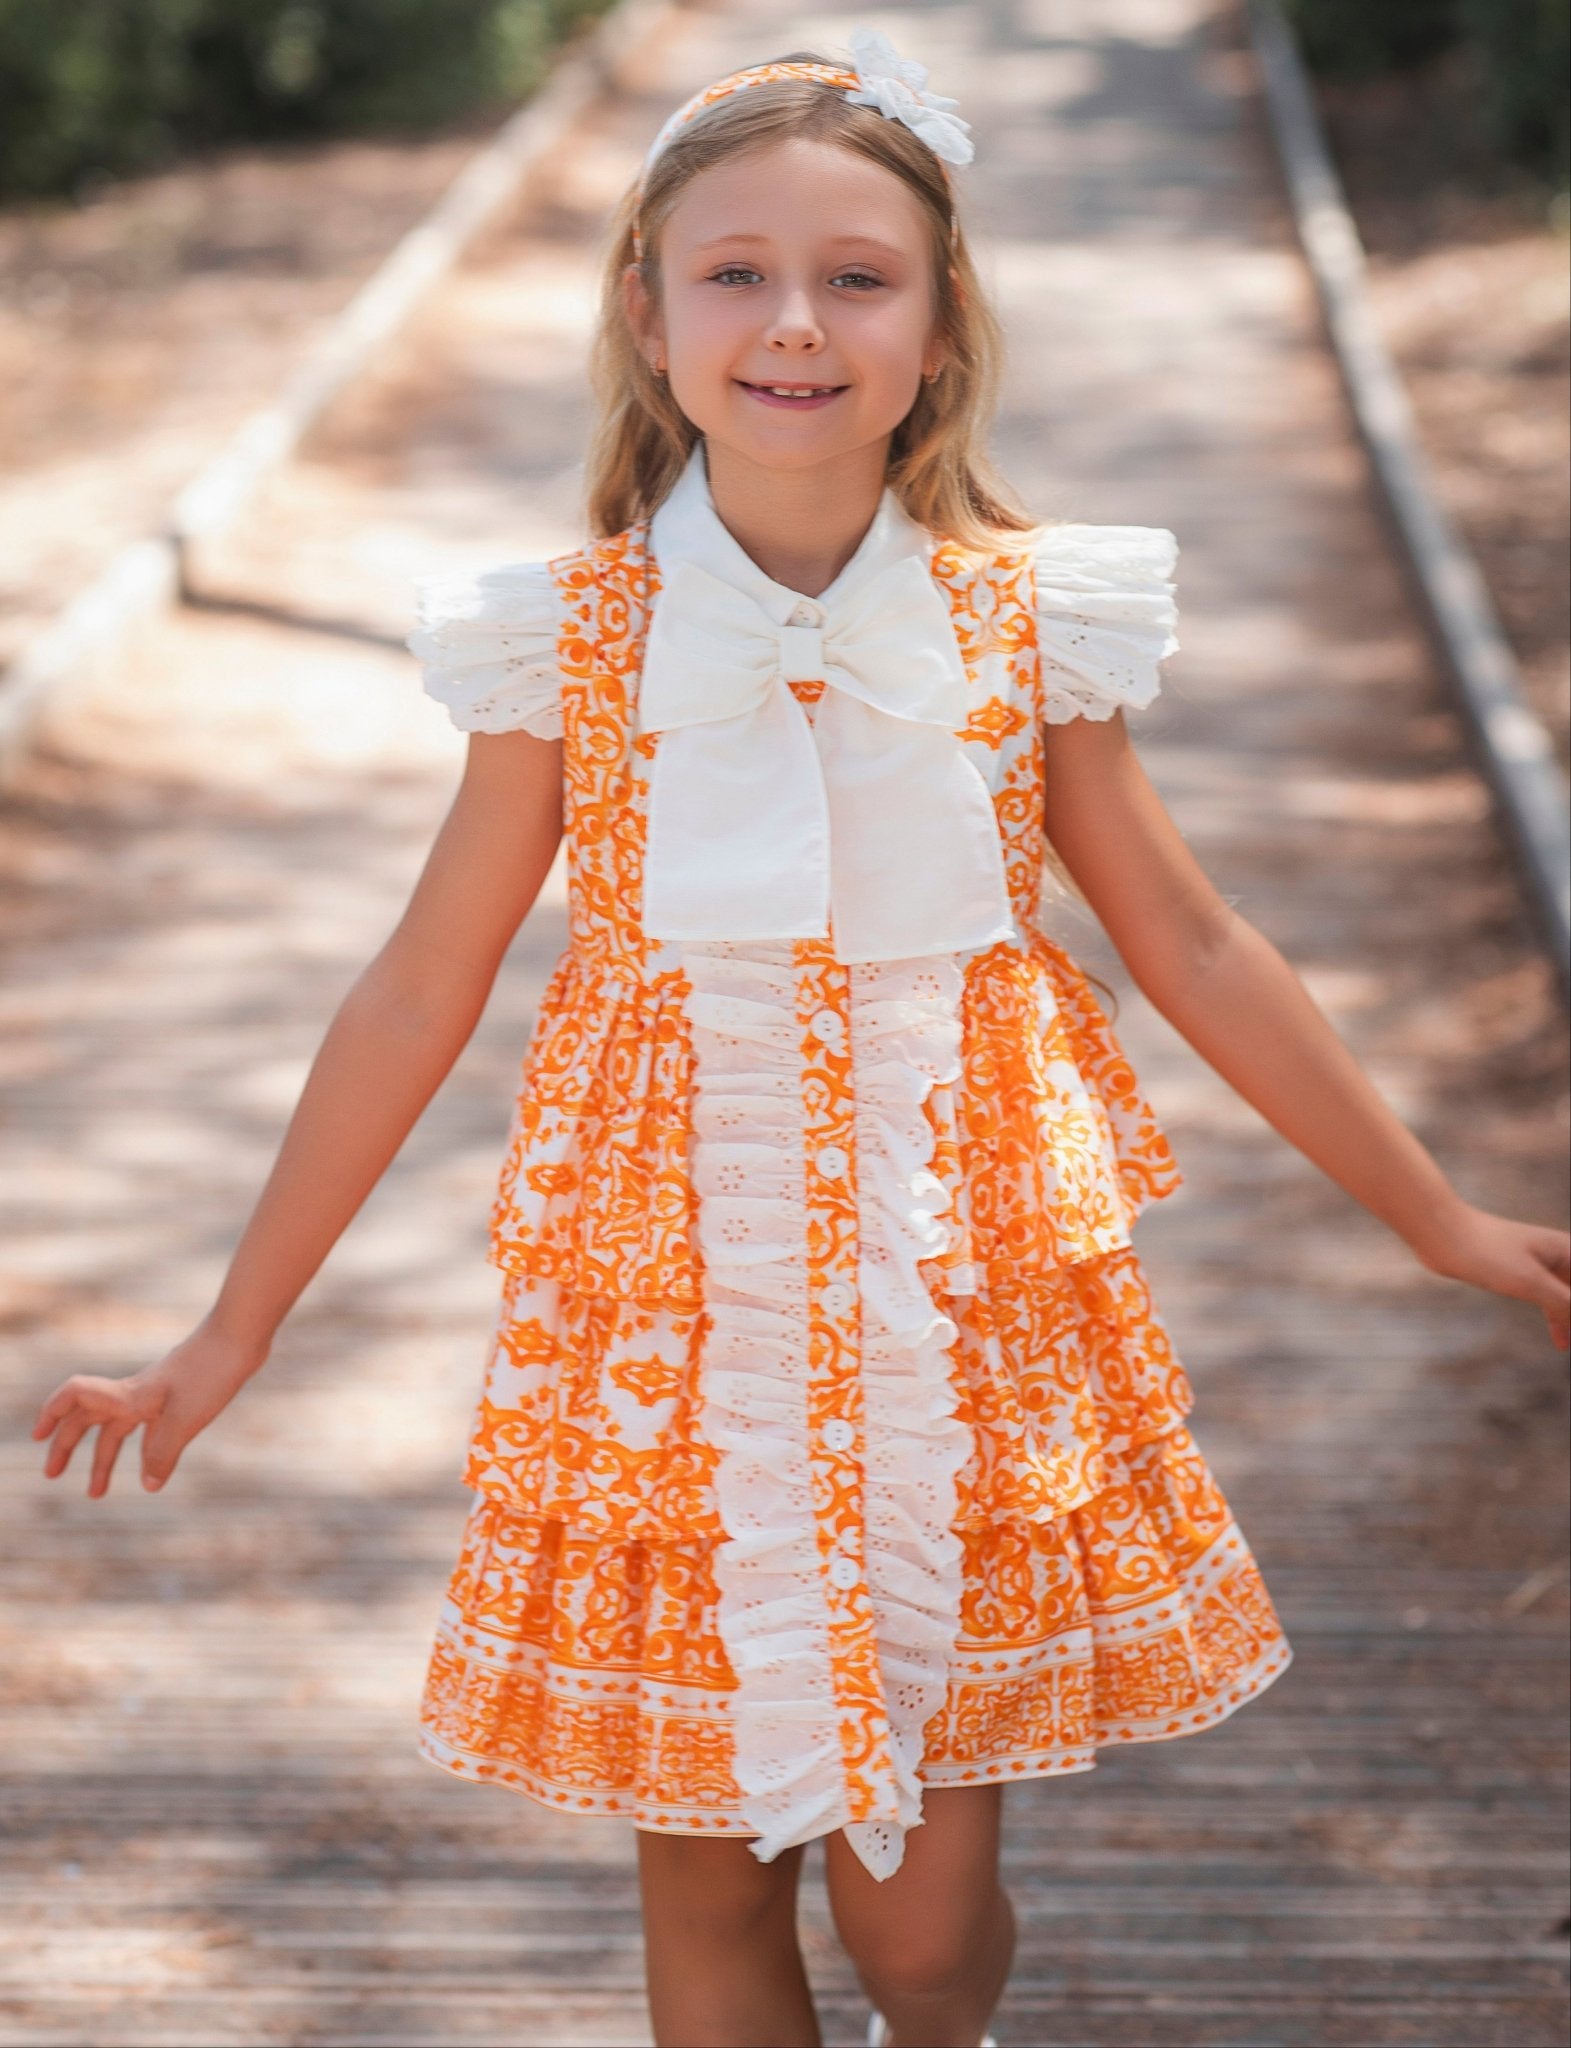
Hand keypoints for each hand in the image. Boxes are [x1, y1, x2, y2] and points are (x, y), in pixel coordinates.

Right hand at [32, 1317, 266, 1498]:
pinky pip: (146, 1426)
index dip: (52, 1413)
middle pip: (88, 1418)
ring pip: (117, 1427)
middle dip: (67, 1446)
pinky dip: (140, 1448)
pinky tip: (150, 1468)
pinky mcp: (178, 1396)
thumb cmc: (212, 1371)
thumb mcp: (187, 1417)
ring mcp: (156, 1395)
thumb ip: (163, 1451)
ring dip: (103, 1457)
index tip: (38, 1437)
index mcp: (129, 1395)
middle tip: (52, 1475)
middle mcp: (136, 1394)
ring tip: (96, 1492)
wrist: (241, 1337)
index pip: (76, 1396)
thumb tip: (148, 1486)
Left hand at [1413, 1203, 1569, 1350]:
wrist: (1442, 1234)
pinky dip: (1559, 1319)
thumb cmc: (1486, 1252)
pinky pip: (1551, 1300)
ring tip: (1570, 1346)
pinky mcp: (1519, 1273)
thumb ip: (1566, 1303)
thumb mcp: (1530, 1282)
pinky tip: (1561, 1341)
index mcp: (1568, 1251)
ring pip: (1570, 1299)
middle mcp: (1559, 1255)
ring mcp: (1540, 1264)